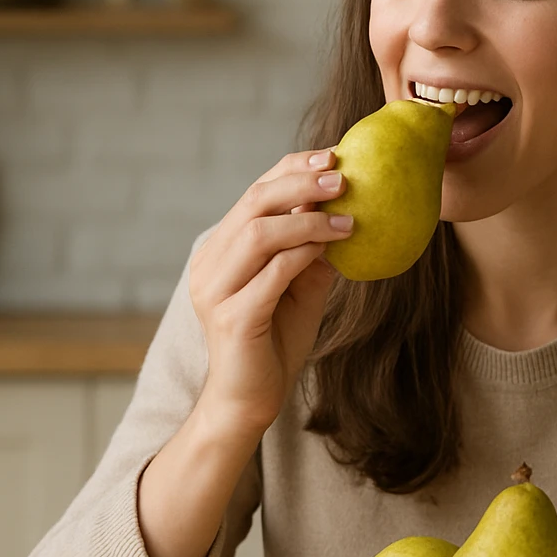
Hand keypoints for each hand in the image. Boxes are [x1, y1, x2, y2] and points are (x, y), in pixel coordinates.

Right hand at [187, 148, 350, 434]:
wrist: (250, 401)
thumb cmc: (275, 342)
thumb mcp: (301, 287)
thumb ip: (313, 252)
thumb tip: (346, 212)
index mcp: (221, 250)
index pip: (253, 194)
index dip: (291, 170)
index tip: (333, 155)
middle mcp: (210, 264)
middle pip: (252, 205)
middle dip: (300, 183)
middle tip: (342, 175)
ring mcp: (215, 291)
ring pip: (258, 235)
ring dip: (307, 220)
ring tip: (347, 218)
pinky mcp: (231, 318)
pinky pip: (269, 276)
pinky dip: (301, 256)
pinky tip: (330, 249)